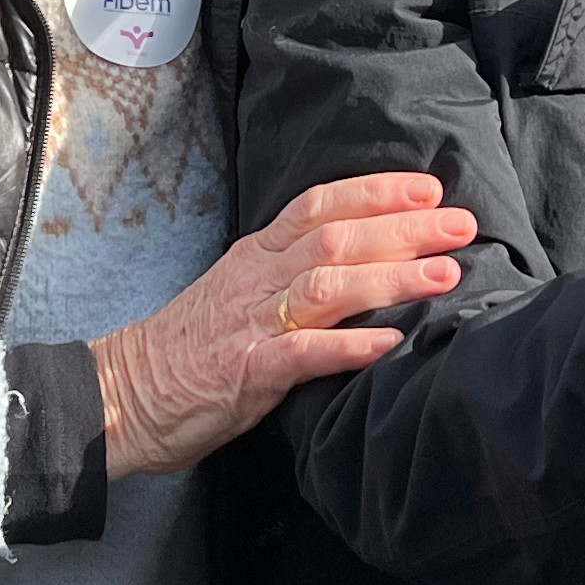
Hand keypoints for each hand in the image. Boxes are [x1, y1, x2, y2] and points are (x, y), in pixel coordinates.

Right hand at [91, 173, 474, 479]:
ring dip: (391, 277)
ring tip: (445, 275)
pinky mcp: (245, 372)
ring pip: (327, 285)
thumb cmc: (187, 351)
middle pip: (337, 238)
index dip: (377, 192)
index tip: (431, 189)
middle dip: (405, 229)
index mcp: (256, 256)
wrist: (120, 395)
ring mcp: (251, 324)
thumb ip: (288, 275)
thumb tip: (355, 262)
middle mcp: (257, 279)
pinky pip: (302, 353)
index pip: (320, 206)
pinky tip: (389, 343)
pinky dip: (349, 345)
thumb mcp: (238, 294)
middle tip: (464, 225)